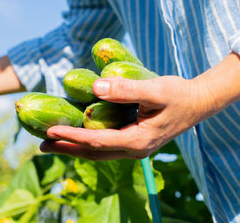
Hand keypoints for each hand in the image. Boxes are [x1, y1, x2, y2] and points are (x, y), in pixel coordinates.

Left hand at [40, 76, 202, 159]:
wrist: (199, 102)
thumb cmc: (179, 94)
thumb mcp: (155, 89)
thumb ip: (127, 89)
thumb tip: (96, 87)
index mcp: (136, 141)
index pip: (96, 142)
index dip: (71, 136)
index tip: (49, 131)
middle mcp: (133, 150)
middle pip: (92, 153)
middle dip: (65, 149)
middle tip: (40, 145)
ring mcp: (133, 147)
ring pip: (97, 152)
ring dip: (73, 148)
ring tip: (50, 144)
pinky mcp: (133, 140)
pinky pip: (104, 145)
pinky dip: (85, 142)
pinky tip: (74, 135)